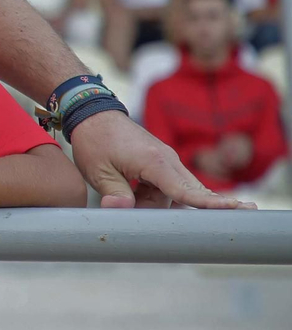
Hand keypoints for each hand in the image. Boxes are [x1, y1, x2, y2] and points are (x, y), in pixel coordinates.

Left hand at [68, 110, 251, 209]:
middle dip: (181, 211)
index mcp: (154, 162)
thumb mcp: (98, 171)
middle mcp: (167, 160)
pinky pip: (166, 188)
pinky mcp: (160, 164)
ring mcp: (165, 161)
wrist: (92, 115)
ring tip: (123, 195)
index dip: (210, 204)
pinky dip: (153, 197)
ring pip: (174, 194)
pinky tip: (136, 197)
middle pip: (187, 195)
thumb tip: (122, 211)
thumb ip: (114, 193)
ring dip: (153, 204)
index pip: (186, 190)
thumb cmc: (95, 141)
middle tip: (172, 214)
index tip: (236, 208)